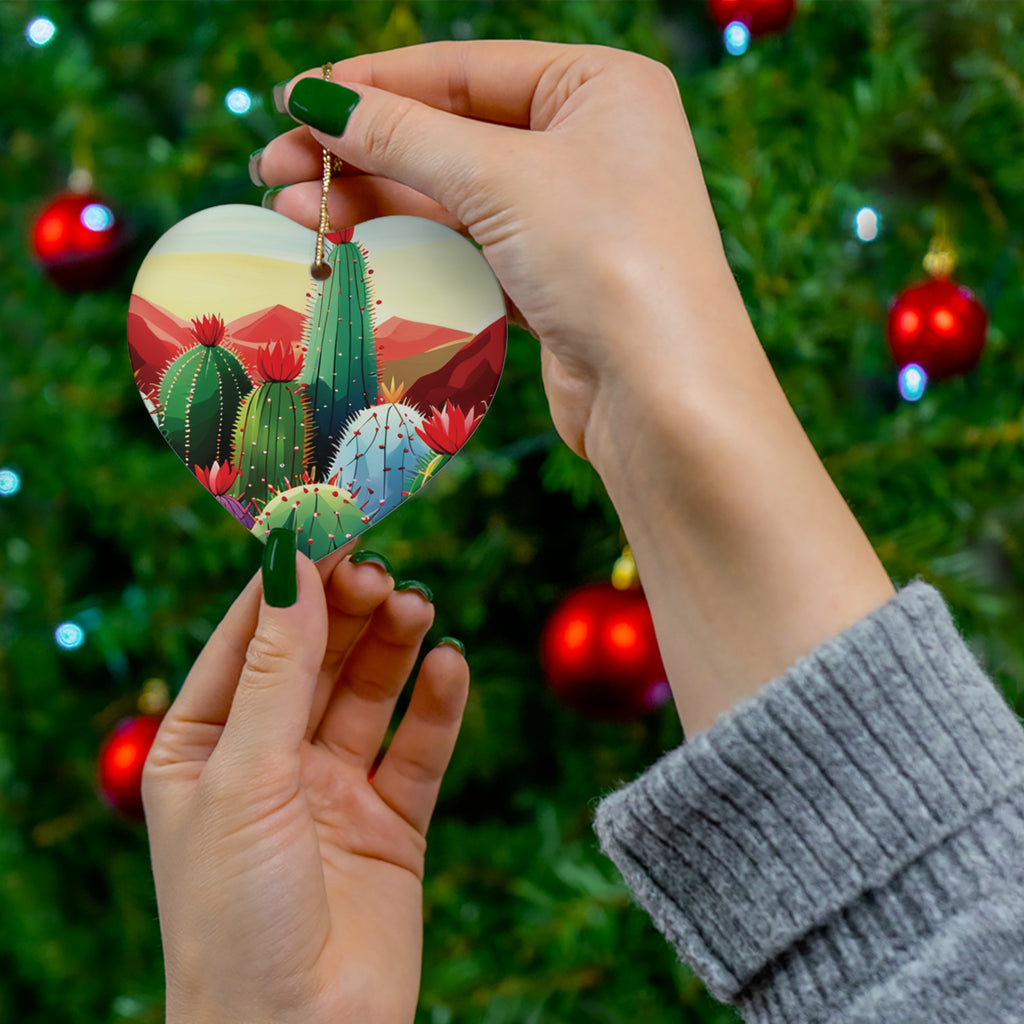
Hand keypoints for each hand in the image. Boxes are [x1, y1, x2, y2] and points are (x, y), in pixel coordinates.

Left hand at [143, 545, 467, 1023]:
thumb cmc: (235, 916)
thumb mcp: (245, 776)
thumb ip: (277, 668)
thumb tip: (292, 561)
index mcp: (204, 745)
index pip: (249, 636)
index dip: (289, 579)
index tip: (329, 521)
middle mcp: (269, 759)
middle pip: (316, 656)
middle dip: (347, 610)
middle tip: (381, 572)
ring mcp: (332, 788)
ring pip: (369, 692)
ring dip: (393, 645)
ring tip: (416, 607)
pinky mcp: (391, 821)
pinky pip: (419, 747)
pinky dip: (437, 705)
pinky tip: (450, 666)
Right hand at [256, 41, 893, 736]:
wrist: (664, 396)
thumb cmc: (606, 261)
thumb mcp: (499, 179)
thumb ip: (403, 136)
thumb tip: (315, 101)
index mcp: (599, 87)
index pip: (463, 70)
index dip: (372, 85)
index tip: (294, 102)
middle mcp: (590, 143)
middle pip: (452, 133)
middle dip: (362, 151)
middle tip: (275, 168)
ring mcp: (572, 216)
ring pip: (454, 195)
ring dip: (375, 200)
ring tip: (295, 209)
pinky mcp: (553, 279)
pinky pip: (468, 246)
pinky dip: (412, 244)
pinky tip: (351, 242)